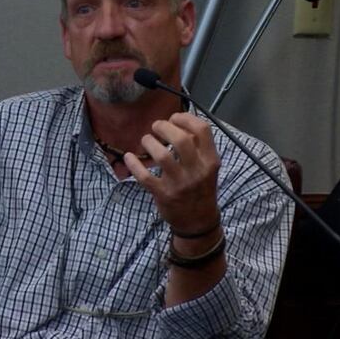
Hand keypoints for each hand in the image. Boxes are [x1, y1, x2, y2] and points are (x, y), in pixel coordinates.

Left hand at [123, 112, 220, 232]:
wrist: (198, 221)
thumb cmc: (200, 188)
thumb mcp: (208, 167)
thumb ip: (198, 146)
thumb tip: (178, 121)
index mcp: (210, 160)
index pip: (202, 130)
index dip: (185, 118)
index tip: (174, 117)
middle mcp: (197, 171)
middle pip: (181, 139)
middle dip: (164, 127)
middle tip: (156, 127)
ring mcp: (180, 184)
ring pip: (162, 155)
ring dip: (149, 143)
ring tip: (146, 140)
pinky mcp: (163, 194)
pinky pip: (145, 176)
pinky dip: (134, 164)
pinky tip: (129, 157)